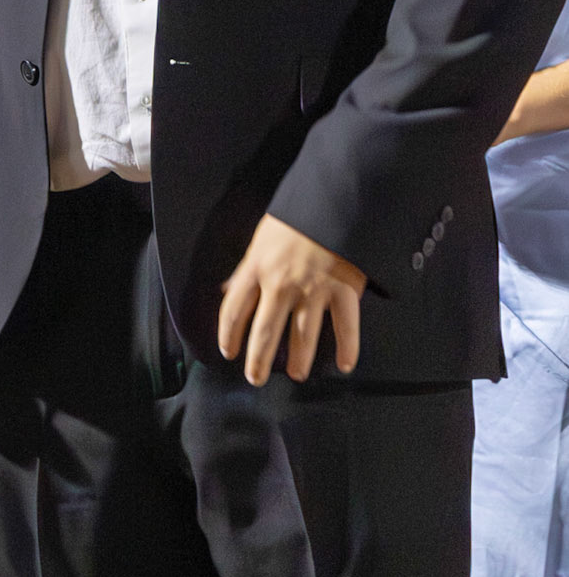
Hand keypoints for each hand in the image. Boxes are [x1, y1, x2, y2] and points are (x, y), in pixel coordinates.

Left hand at [218, 214, 363, 386]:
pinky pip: (346, 327)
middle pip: (264, 332)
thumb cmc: (297, 215)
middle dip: (258, 360)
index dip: (228, 335)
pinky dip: (348, 349)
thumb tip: (228, 290)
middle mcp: (281, 283)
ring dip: (299, 360)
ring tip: (296, 374)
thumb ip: (246, 268)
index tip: (228, 352)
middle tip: (255, 378)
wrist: (336, 198)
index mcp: (257, 267)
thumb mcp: (262, 237)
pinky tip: (345, 365)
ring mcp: (314, 289)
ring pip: (302, 336)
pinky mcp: (344, 289)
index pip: (234, 310)